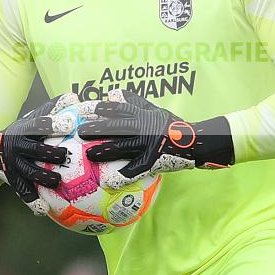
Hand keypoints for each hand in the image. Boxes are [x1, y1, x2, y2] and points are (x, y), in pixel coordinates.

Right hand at [0, 93, 80, 213]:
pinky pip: (23, 191)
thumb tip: (74, 98)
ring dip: (44, 178)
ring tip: (58, 182)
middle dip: (51, 153)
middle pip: (35, 150)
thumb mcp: (33, 118)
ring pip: (29, 172)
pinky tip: (43, 210)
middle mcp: (18, 146)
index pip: (40, 124)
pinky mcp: (12, 179)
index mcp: (26, 129)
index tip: (69, 124)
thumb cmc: (23, 132)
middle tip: (66, 155)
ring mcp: (14, 164)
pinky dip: (32, 201)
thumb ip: (53, 108)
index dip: (54, 124)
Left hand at [76, 89, 233, 187]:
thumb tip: (113, 93)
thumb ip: (135, 102)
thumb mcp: (154, 109)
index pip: (119, 109)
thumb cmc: (172, 125)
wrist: (195, 141)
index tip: (85, 109)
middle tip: (80, 131)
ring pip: (123, 147)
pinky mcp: (154, 160)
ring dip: (105, 150)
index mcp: (143, 115)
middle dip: (98, 128)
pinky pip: (136, 169)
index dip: (102, 109)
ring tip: (89, 154)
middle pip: (117, 127)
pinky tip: (110, 181)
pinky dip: (123, 175)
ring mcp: (148, 144)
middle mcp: (144, 128)